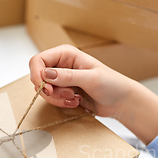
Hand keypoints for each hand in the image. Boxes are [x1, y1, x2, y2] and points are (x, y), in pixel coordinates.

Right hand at [29, 45, 157, 143]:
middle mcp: (61, 65)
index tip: (46, 88)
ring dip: (57, 99)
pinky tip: (76, 102)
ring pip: (44, 91)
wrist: (121, 101)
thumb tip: (46, 74)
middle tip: (69, 94)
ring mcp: (61, 79)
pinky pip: (52, 100)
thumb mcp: (91, 78)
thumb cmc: (112, 84)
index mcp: (66, 54)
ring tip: (75, 98)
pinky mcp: (63, 92)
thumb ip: (68, 76)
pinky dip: (61, 104)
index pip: (38, 60)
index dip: (37, 74)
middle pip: (38, 77)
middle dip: (50, 90)